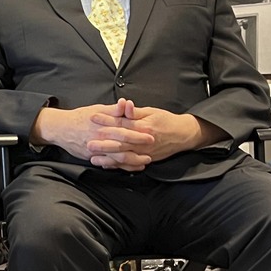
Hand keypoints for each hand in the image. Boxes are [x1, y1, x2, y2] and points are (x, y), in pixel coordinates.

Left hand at [89, 100, 210, 168]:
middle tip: (88, 143)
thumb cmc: (166, 121)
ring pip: (123, 157)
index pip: (121, 123)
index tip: (93, 117)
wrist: (183, 135)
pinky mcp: (146, 160)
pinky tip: (106, 166)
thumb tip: (124, 105)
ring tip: (93, 158)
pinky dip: (118, 166)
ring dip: (108, 158)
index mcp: (143, 127)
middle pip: (120, 143)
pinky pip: (129, 165)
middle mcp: (143, 142)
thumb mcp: (151, 112)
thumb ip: (135, 112)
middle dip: (103, 144)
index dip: (106, 120)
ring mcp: (144, 153)